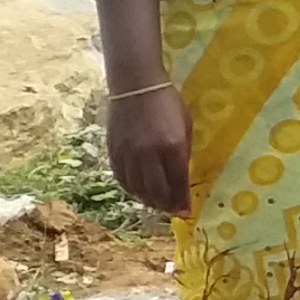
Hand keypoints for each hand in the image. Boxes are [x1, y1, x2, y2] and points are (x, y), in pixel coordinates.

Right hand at [108, 82, 192, 218]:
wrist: (135, 85)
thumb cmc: (167, 102)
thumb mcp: (185, 126)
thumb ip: (183, 152)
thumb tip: (182, 177)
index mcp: (172, 147)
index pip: (178, 183)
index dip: (182, 201)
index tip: (186, 213)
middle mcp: (149, 155)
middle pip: (157, 191)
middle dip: (166, 205)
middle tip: (172, 211)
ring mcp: (128, 155)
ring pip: (138, 189)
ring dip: (149, 200)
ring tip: (157, 204)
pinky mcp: (113, 152)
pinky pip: (122, 179)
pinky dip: (132, 189)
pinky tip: (139, 191)